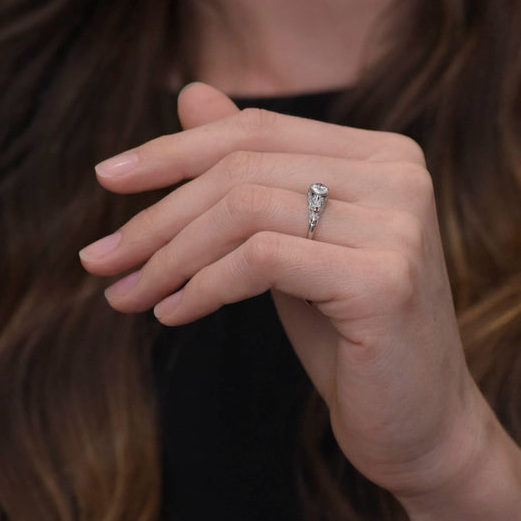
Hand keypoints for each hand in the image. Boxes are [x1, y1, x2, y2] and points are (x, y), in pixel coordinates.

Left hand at [79, 82, 491, 498]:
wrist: (419, 426)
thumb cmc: (350, 336)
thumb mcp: (291, 244)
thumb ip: (252, 174)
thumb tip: (191, 94)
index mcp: (384, 155)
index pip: (257, 130)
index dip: (174, 150)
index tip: (106, 180)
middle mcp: (401, 176)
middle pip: (244, 166)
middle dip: (158, 214)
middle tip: (100, 259)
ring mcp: (399, 225)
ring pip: (245, 209)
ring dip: (169, 255)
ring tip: (128, 294)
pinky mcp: (385, 279)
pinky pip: (262, 259)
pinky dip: (202, 285)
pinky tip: (173, 313)